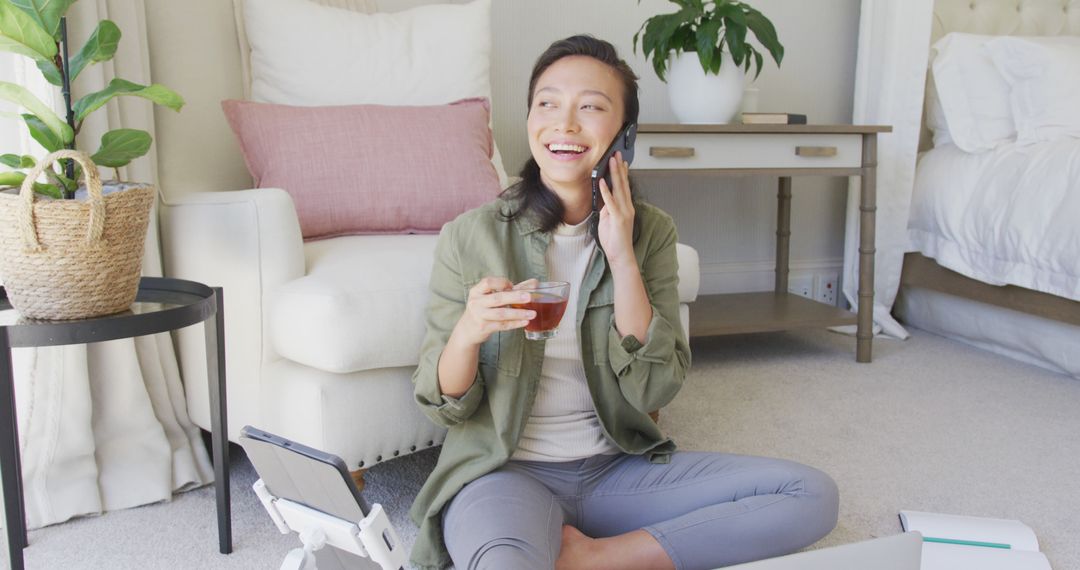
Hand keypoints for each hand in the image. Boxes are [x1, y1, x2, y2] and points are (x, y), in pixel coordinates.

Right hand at [452, 277, 537, 346]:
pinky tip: (525, 322)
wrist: (467, 330)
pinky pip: (502, 325)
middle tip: (529, 297)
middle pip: (497, 298)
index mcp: (476, 291)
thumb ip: (512, 289)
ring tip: (532, 313)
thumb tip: (534, 283)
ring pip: (501, 313)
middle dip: (515, 297)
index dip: (502, 283)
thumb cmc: (483, 309)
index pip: (488, 282)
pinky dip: (514, 323)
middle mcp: (476, 302)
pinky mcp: (484, 328)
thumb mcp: (490, 297)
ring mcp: (479, 316)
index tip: (512, 286)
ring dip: (518, 313)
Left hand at [597, 151, 635, 268]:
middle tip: (616, 154)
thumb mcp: (608, 219)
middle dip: (618, 167)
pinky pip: (611, 202)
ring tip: (611, 161)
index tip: (620, 160)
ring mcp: (624, 212)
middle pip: (622, 184)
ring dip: (614, 174)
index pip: (624, 186)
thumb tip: (603, 197)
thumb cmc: (614, 240)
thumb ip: (607, 208)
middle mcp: (627, 207)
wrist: (620, 255)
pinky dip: (606, 191)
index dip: (622, 172)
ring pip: (619, 189)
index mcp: (626, 207)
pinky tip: (602, 182)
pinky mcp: (618, 219)